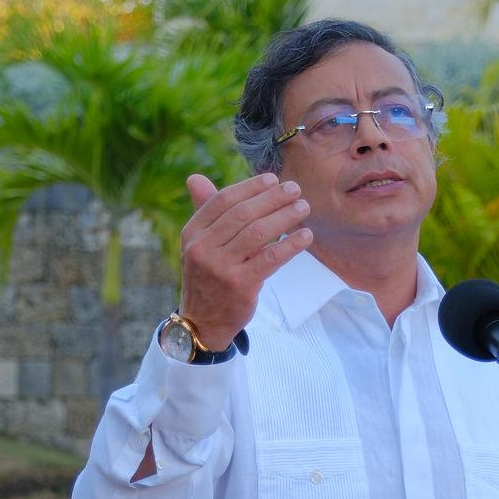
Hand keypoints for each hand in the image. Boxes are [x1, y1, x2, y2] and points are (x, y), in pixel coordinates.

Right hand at [176, 172, 313, 345]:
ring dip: (285, 216)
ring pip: (258, 233)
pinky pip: (271, 258)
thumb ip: (203, 212)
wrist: (202, 321)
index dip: (250, 187)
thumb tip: (195, 177)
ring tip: (303, 207)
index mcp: (192, 233)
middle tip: (295, 189)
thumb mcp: (198, 245)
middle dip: (272, 198)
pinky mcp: (240, 285)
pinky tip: (305, 236)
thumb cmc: (207, 276)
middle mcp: (202, 248)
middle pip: (243, 214)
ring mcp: (220, 268)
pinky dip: (291, 244)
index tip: (273, 179)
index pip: (223, 200)